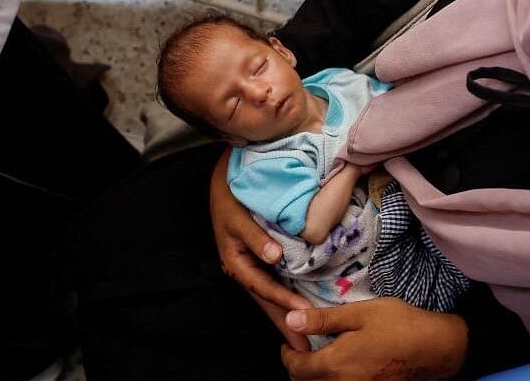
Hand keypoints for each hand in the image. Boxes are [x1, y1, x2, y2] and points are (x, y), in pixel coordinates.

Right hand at [210, 148, 312, 349]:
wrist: (225, 179)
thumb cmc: (231, 197)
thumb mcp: (239, 217)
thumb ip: (257, 238)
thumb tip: (274, 257)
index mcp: (236, 262)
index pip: (264, 288)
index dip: (284, 303)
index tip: (304, 315)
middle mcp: (242, 269)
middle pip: (267, 302)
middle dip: (284, 324)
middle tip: (304, 349)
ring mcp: (250, 266)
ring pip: (270, 296)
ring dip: (285, 316)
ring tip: (303, 338)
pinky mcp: (258, 259)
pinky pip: (271, 284)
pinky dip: (284, 298)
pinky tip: (297, 307)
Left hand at [279, 298, 467, 380]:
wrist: (434, 347)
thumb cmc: (399, 325)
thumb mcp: (360, 313)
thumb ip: (323, 319)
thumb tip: (291, 321)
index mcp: (335, 364)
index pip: (297, 367)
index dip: (288, 355)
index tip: (289, 342)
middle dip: (299, 367)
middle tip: (303, 348)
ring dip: (315, 376)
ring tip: (321, 357)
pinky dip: (333, 380)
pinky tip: (342, 365)